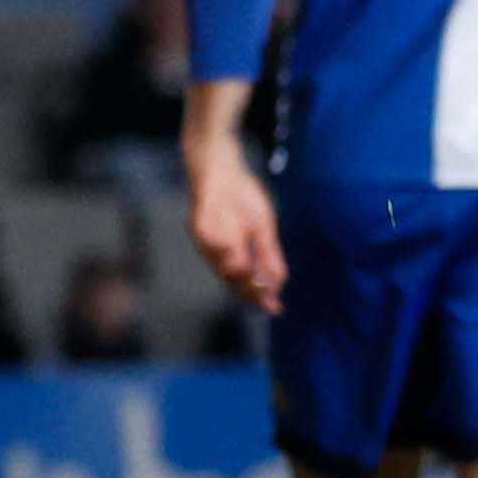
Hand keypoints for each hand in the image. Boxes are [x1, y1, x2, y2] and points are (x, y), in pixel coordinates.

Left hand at [186, 138, 284, 314]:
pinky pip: (208, 241)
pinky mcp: (198, 224)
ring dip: (238, 273)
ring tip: (255, 278)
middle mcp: (219, 254)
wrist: (222, 168)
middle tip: (265, 294)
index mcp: (236, 256)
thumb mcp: (262, 228)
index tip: (276, 309)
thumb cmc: (242, 197)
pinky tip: (235, 252)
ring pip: (221, 264)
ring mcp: (207, 241)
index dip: (262, 296)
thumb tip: (280, 283)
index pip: (249, 283)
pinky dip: (221, 249)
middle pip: (234, 280)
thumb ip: (269, 254)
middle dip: (251, 288)